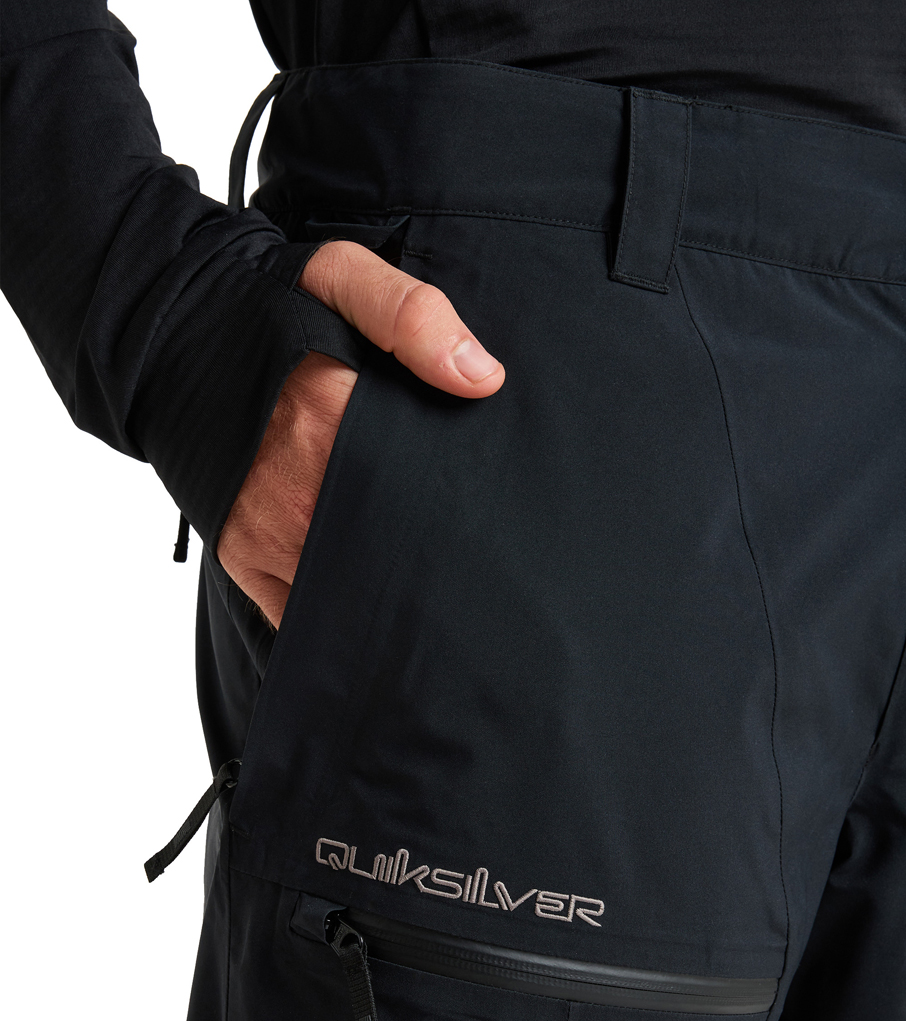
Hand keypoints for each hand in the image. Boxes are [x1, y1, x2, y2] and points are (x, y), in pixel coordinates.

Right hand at [216, 240, 504, 627]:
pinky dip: (336, 608)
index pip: (422, 486)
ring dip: (385, 586)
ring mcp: (266, 529)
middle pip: (392, 547)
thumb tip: (481, 378)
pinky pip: (301, 609)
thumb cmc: (261, 306)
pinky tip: (367, 595)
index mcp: (333, 413)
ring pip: (350, 586)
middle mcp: (299, 485)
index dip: (461, 507)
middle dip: (431, 555)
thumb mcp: (340, 276)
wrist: (167, 336)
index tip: (488, 514)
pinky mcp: (242, 554)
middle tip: (470, 555)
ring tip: (426, 579)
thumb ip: (411, 317)